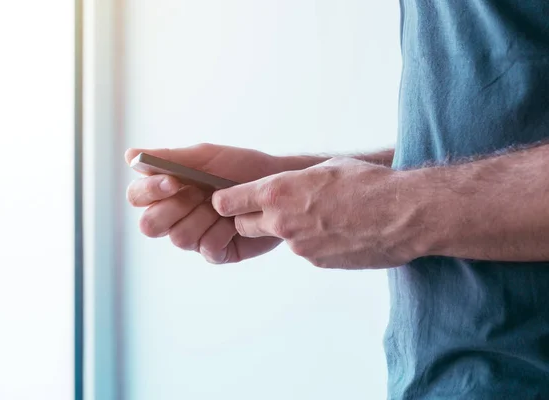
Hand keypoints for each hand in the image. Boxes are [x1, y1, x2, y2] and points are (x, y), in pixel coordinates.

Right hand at [125, 143, 285, 263]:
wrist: (278, 183)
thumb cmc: (240, 167)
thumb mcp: (206, 157)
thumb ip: (170, 158)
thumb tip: (130, 156)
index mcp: (166, 191)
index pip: (136, 196)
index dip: (149, 192)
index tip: (173, 181)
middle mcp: (175, 216)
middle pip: (149, 225)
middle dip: (175, 208)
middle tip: (202, 194)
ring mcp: (195, 235)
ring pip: (179, 238)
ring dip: (204, 218)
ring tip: (224, 206)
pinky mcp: (216, 252)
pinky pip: (208, 248)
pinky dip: (224, 232)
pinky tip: (236, 222)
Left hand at [211, 157, 418, 268]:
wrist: (403, 214)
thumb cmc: (368, 183)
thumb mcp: (327, 168)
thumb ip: (299, 181)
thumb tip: (293, 186)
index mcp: (279, 191)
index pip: (230, 201)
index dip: (225, 201)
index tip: (222, 202)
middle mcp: (282, 221)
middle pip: (245, 225)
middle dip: (251, 218)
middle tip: (271, 209)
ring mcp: (298, 246)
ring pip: (280, 238)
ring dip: (291, 229)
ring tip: (324, 217)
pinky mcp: (317, 262)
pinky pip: (306, 250)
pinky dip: (315, 242)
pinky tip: (338, 231)